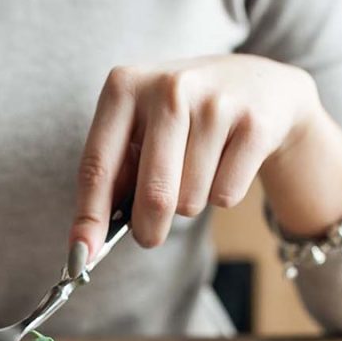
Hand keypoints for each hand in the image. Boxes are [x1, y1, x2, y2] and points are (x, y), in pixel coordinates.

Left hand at [68, 54, 341, 262]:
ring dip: (190, 202)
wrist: (259, 85)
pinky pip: (225, 195)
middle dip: (148, 229)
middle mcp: (169, 89)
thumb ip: (115, 174)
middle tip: (149, 235)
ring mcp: (215, 104)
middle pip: (153, 195)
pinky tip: (226, 162)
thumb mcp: (140, 127)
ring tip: (198, 168)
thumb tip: (88, 241)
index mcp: (125, 86)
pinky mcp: (254, 125)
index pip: (98, 165)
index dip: (89, 217)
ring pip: (190, 200)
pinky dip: (222, 194)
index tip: (82, 256)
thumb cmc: (183, 117)